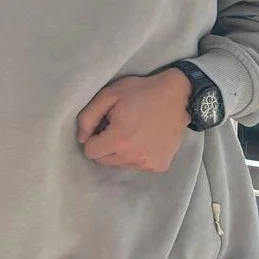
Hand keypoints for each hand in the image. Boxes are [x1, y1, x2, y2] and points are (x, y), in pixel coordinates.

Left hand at [77, 69, 191, 172]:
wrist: (177, 96)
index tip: (103, 126)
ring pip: (119, 165)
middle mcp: (134, 156)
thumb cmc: (140, 92)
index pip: (90, 152)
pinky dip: (136, 156)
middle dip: (104, 146)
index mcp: (119, 140)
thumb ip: (88, 117)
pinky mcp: (160, 166)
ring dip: (120, 152)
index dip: (93, 138)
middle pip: (103, 161)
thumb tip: (81, 139)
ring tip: (132, 132)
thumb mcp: (108, 95)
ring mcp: (149, 164)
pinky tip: (144, 139)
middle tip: (117, 127)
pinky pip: (137, 166)